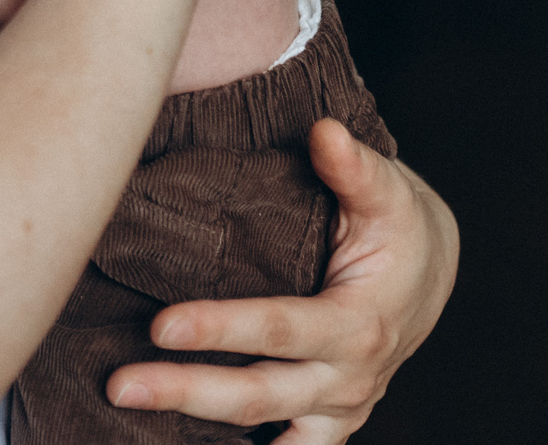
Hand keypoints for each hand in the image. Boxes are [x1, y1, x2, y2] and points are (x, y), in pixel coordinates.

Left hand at [107, 119, 458, 443]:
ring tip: (133, 414)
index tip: (160, 326)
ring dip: (196, 428)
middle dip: (186, 391)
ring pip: (264, 430)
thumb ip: (354, 166)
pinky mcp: (324, 424)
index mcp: (358, 324)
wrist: (426, 276)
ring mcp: (336, 409)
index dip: (220, 329)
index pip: (279, 330)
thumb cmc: (398, 227)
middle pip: (259, 394)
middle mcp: (348, 378)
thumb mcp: (387, 194)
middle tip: (121, 385)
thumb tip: (324, 132)